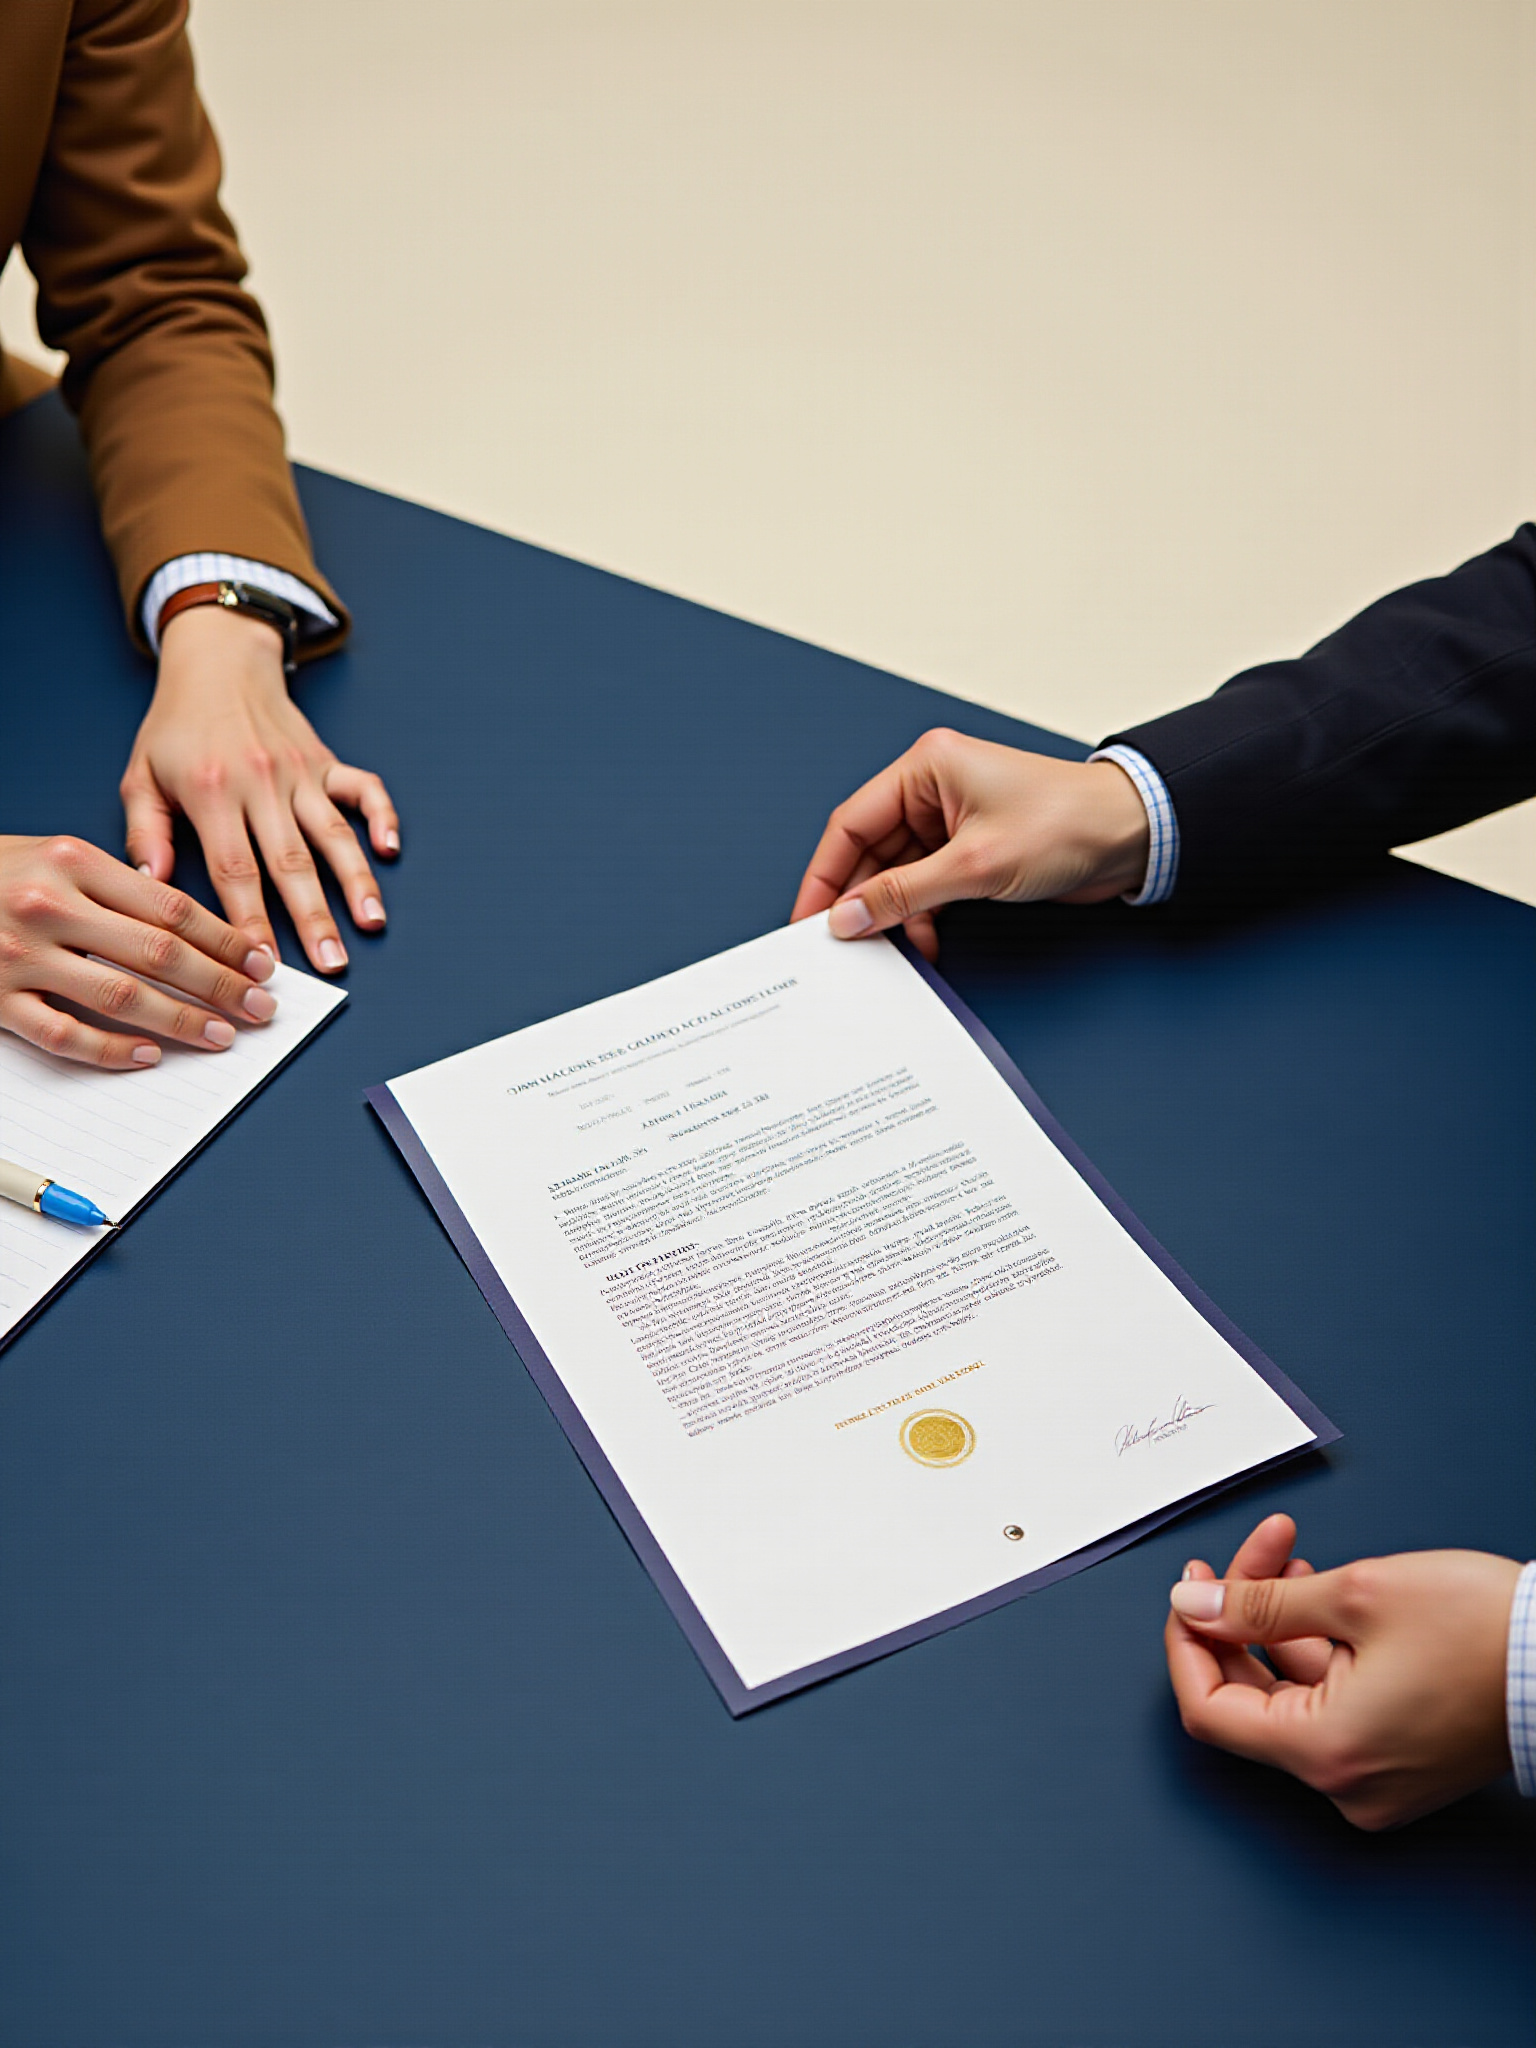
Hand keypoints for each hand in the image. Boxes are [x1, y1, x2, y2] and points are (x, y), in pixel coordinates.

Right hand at [0, 833, 277, 1066]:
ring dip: (182, 1022)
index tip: (262, 964)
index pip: (172, 908)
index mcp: (73, 861)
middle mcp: (48, 906)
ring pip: (120, 997)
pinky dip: (112, 1050)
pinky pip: (64, 1035)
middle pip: (158, 954)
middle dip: (221, 986)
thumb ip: (117, 885)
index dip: (227, 941)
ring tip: (222, 1034)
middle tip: (261, 1008)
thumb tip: (192, 927)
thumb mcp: (54, 855)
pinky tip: (149, 1055)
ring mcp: (18, 956)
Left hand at [120, 604, 399, 973]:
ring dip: (357, 882)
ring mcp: (299, 772)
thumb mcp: (141, 775)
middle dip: (314, 918)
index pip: (236, 870)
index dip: (252, 921)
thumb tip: (153, 883)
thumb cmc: (176, 727)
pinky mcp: (325, 761)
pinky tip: (391, 850)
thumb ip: (145, 831)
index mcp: (213, 792)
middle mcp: (262, 783)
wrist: (218, 663)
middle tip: (331, 963)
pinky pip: (363, 789)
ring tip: (371, 923)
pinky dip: (382, 817)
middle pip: (292, 862)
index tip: (262, 962)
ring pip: (334, 835)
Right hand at [790, 729, 1150, 960]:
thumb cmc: (1068, 824)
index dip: (825, 875)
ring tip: (882, 951)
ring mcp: (953, 822)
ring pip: (898, 874)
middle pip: (871, 852)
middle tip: (839, 945)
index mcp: (926, 770)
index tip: (808, 918)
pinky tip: (922, 943)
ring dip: (892, 913)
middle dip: (859, 900)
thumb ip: (904, 893)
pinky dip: (921, 915)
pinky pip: (927, 885)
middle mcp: (934, 791)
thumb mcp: (974, 865)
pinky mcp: (972, 850)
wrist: (1134, 836)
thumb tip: (850, 916)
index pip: (852, 824)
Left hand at [1165, 1512, 1521, 1829]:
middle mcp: (1345, 1782)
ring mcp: (1375, 1778)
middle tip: (1234, 1559)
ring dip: (1278, 1623)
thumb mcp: (1354, 1595)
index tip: (1189, 1592)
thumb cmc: (1482, 1630)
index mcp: (1326, 1753)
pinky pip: (1330, 1706)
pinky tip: (1317, 1593)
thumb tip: (1192, 1608)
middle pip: (1250, 1699)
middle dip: (1236, 1617)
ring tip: (1288, 1555)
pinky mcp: (1399, 1762)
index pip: (1210, 1710)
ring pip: (1291, 1695)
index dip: (1187, 1645)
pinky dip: (1316, 1650)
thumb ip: (1258, 1604)